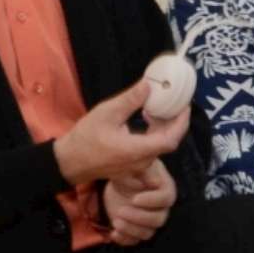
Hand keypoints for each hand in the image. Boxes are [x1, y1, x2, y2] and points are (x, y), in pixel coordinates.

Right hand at [53, 79, 188, 185]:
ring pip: (159, 146)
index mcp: (138, 150)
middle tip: (170, 103)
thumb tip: (149, 85)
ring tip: (154, 109)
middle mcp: (142, 162)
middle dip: (172, 122)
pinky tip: (144, 121)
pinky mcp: (132, 167)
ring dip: (161, 128)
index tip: (185, 107)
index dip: (181, 123)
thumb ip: (130, 100)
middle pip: (167, 142)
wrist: (68, 161)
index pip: (171, 139)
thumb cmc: (85, 138)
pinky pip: (150, 151)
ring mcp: (138, 167)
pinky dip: (152, 135)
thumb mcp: (106, 113)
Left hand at [101, 159, 175, 246]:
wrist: (120, 181)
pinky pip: (135, 241)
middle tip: (120, 211)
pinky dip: (124, 239)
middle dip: (139, 218)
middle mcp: (161, 208)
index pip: (166, 198)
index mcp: (165, 189)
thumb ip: (145, 170)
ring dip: (131, 230)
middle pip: (158, 219)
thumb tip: (154, 181)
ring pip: (147, 233)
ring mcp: (149, 221)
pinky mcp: (137, 229)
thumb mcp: (137, 165)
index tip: (134, 198)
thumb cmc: (132, 170)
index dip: (151, 201)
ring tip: (115, 221)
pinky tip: (113, 233)